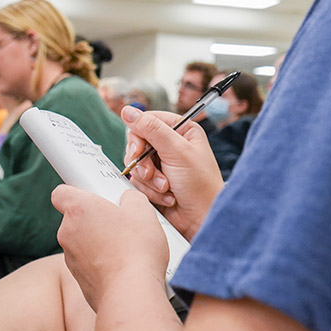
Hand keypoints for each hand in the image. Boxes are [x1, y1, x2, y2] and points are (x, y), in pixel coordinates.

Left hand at [53, 185, 168, 311]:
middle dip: (95, 219)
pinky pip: (88, 264)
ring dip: (98, 242)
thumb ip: (131, 198)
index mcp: (78, 209)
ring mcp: (70, 258)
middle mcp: (68, 232)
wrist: (131, 294)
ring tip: (125, 247)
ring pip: (82, 242)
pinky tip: (122, 266)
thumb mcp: (142, 211)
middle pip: (76, 219)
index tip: (94, 196)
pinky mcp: (78, 279)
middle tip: (120, 223)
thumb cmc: (135, 249)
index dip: (76, 193)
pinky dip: (101, 263)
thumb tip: (128, 201)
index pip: (61, 193)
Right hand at [121, 106, 222, 239]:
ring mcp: (161, 164)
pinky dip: (149, 191)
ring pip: (135, 164)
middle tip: (151, 174)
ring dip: (148, 180)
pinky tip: (166, 197)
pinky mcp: (154, 182)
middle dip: (143, 162)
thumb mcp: (177, 152)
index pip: (147, 121)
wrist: (202, 220)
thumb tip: (128, 111)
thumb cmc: (200, 185)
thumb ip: (152, 129)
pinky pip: (137, 181)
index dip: (138, 136)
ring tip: (165, 188)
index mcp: (181, 130)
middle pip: (137, 143)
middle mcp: (170, 145)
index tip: (138, 150)